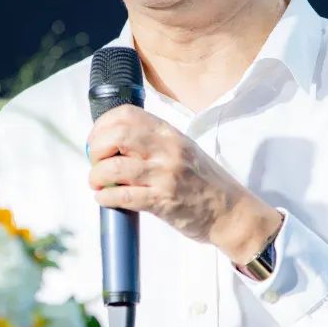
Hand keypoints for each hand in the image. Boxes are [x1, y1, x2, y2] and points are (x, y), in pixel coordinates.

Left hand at [86, 105, 282, 263]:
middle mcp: (167, 149)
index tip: (96, 139)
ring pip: (114, 168)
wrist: (231, 212)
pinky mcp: (163, 201)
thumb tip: (112, 142)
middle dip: (96, 148)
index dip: (103, 125)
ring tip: (98, 183)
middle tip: (96, 161)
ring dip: (97, 176)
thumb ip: (152, 142)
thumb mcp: (182, 149)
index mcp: (169, 133)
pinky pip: (124, 197)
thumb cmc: (204, 182)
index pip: (127, 114)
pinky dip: (106, 197)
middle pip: (116, 135)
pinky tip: (104, 198)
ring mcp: (165, 175)